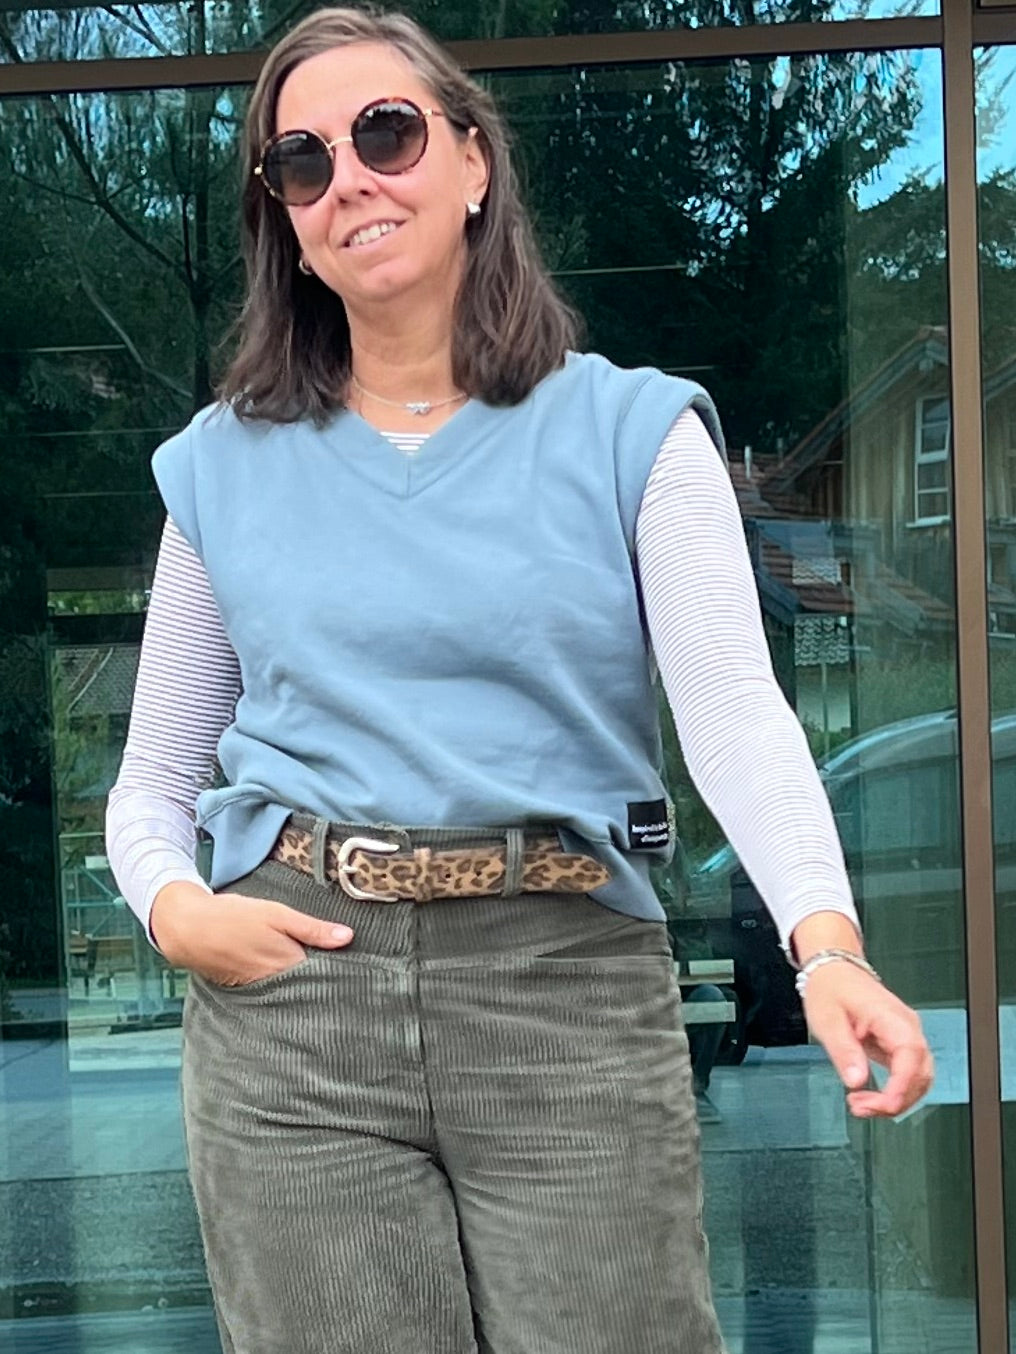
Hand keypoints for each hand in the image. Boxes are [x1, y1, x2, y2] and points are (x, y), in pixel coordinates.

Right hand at [151, 881, 353, 986]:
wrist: (188, 929)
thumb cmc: (235, 916)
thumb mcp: (277, 914)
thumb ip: (312, 928)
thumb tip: (348, 937)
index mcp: (288, 965)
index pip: (326, 976)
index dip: (342, 973)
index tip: (361, 973)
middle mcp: (276, 984)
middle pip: (310, 988)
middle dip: (325, 984)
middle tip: (350, 982)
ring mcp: (260, 991)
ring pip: (292, 992)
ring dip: (305, 988)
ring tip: (326, 983)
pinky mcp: (246, 991)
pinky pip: (273, 994)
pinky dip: (284, 989)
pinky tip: (291, 982)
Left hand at [801, 962, 933, 1117]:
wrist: (834, 972)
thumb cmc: (831, 989)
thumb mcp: (827, 1019)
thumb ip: (844, 1051)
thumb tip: (856, 1080)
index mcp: (892, 1017)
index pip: (911, 1057)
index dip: (902, 1087)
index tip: (884, 1105)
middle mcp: (907, 1027)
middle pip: (920, 1074)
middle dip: (896, 1100)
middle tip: (862, 1108)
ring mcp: (906, 1037)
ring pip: (918, 1080)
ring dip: (895, 1100)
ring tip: (862, 1105)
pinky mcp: (900, 1046)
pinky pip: (907, 1075)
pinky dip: (893, 1092)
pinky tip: (871, 1098)